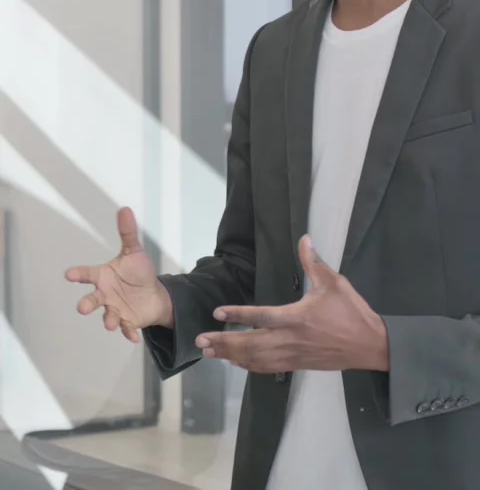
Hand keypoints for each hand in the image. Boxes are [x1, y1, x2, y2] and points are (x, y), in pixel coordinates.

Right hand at [65, 207, 172, 341]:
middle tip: (82, 308)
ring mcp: (115, 309)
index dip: (78, 274)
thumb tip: (125, 209)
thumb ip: (127, 233)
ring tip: (110, 324)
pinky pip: (126, 327)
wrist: (153, 294)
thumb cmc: (138, 272)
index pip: (88, 274)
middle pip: (92, 299)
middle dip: (86, 304)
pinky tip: (133, 336)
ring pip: (108, 316)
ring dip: (108, 320)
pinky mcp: (127, 321)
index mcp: (104, 276)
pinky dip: (128, 332)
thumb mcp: (134, 251)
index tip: (69, 274)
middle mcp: (105, 294)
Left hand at [196, 236, 387, 372]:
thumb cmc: (352, 312)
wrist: (370, 345)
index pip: (260, 317)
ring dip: (231, 355)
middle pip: (250, 344)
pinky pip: (267, 368)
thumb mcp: (334, 283)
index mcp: (296, 318)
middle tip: (200, 341)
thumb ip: (314, 262)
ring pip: (255, 359)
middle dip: (223, 342)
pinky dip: (248, 366)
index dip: (237, 315)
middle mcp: (290, 339)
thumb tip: (305, 238)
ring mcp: (292, 355)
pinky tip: (236, 362)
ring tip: (210, 352)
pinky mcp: (297, 365)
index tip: (217, 313)